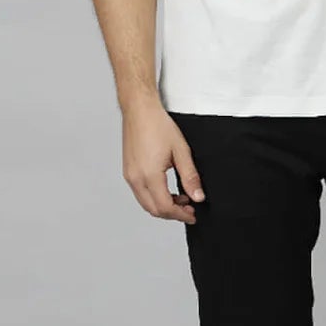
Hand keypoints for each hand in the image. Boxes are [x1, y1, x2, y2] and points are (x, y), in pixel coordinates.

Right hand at [122, 99, 205, 223]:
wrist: (140, 110)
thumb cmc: (158, 125)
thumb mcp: (181, 151)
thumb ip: (190, 177)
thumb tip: (198, 196)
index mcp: (149, 175)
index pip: (165, 207)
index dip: (181, 215)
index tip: (193, 214)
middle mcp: (135, 179)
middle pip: (154, 210)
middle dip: (172, 213)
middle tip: (189, 209)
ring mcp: (129, 176)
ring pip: (146, 203)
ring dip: (163, 205)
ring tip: (180, 198)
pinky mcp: (128, 171)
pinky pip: (140, 193)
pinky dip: (154, 197)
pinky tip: (167, 189)